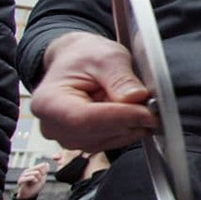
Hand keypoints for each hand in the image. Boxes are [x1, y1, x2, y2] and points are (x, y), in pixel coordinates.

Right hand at [15, 163, 48, 199]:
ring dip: (38, 179)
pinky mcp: (21, 180)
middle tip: (37, 180)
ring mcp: (23, 175)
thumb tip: (47, 163)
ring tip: (34, 182)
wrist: (30, 194)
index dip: (45, 172)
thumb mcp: (43, 178)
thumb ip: (45, 170)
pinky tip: (33, 183)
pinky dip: (35, 180)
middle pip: (40, 168)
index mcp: (32, 169)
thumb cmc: (36, 186)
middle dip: (41, 176)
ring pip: (36, 173)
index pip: (42, 165)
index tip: (41, 177)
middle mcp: (27, 171)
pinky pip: (32, 177)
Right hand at [31, 32, 155, 152]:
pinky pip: (111, 142)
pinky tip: (134, 114)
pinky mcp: (84, 142)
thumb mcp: (106, 56)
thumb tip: (135, 97)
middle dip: (129, 122)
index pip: (84, 118)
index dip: (119, 117)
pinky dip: (128, 130)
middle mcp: (52, 126)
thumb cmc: (85, 57)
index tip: (147, 112)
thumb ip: (120, 77)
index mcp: (48, 102)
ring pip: (107, 140)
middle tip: (153, 107)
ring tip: (141, 105)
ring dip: (131, 126)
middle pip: (97, 133)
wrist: (77, 61)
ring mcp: (67, 137)